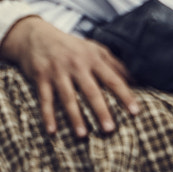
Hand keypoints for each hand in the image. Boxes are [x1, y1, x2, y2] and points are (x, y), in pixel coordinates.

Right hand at [0, 15, 138, 139]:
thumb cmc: (72, 46)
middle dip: (101, 111)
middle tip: (110, 129)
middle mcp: (77, 65)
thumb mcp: (94, 49)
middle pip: (91, 91)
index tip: (135, 112)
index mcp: (93, 59)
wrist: (36, 35)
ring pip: (68, 98)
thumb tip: (136, 80)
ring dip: (75, 117)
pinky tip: (52, 131)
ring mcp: (58, 72)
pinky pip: (45, 99)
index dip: (125, 95)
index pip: (113, 79)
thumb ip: (114, 64)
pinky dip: (48, 116)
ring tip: (83, 135)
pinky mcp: (41, 78)